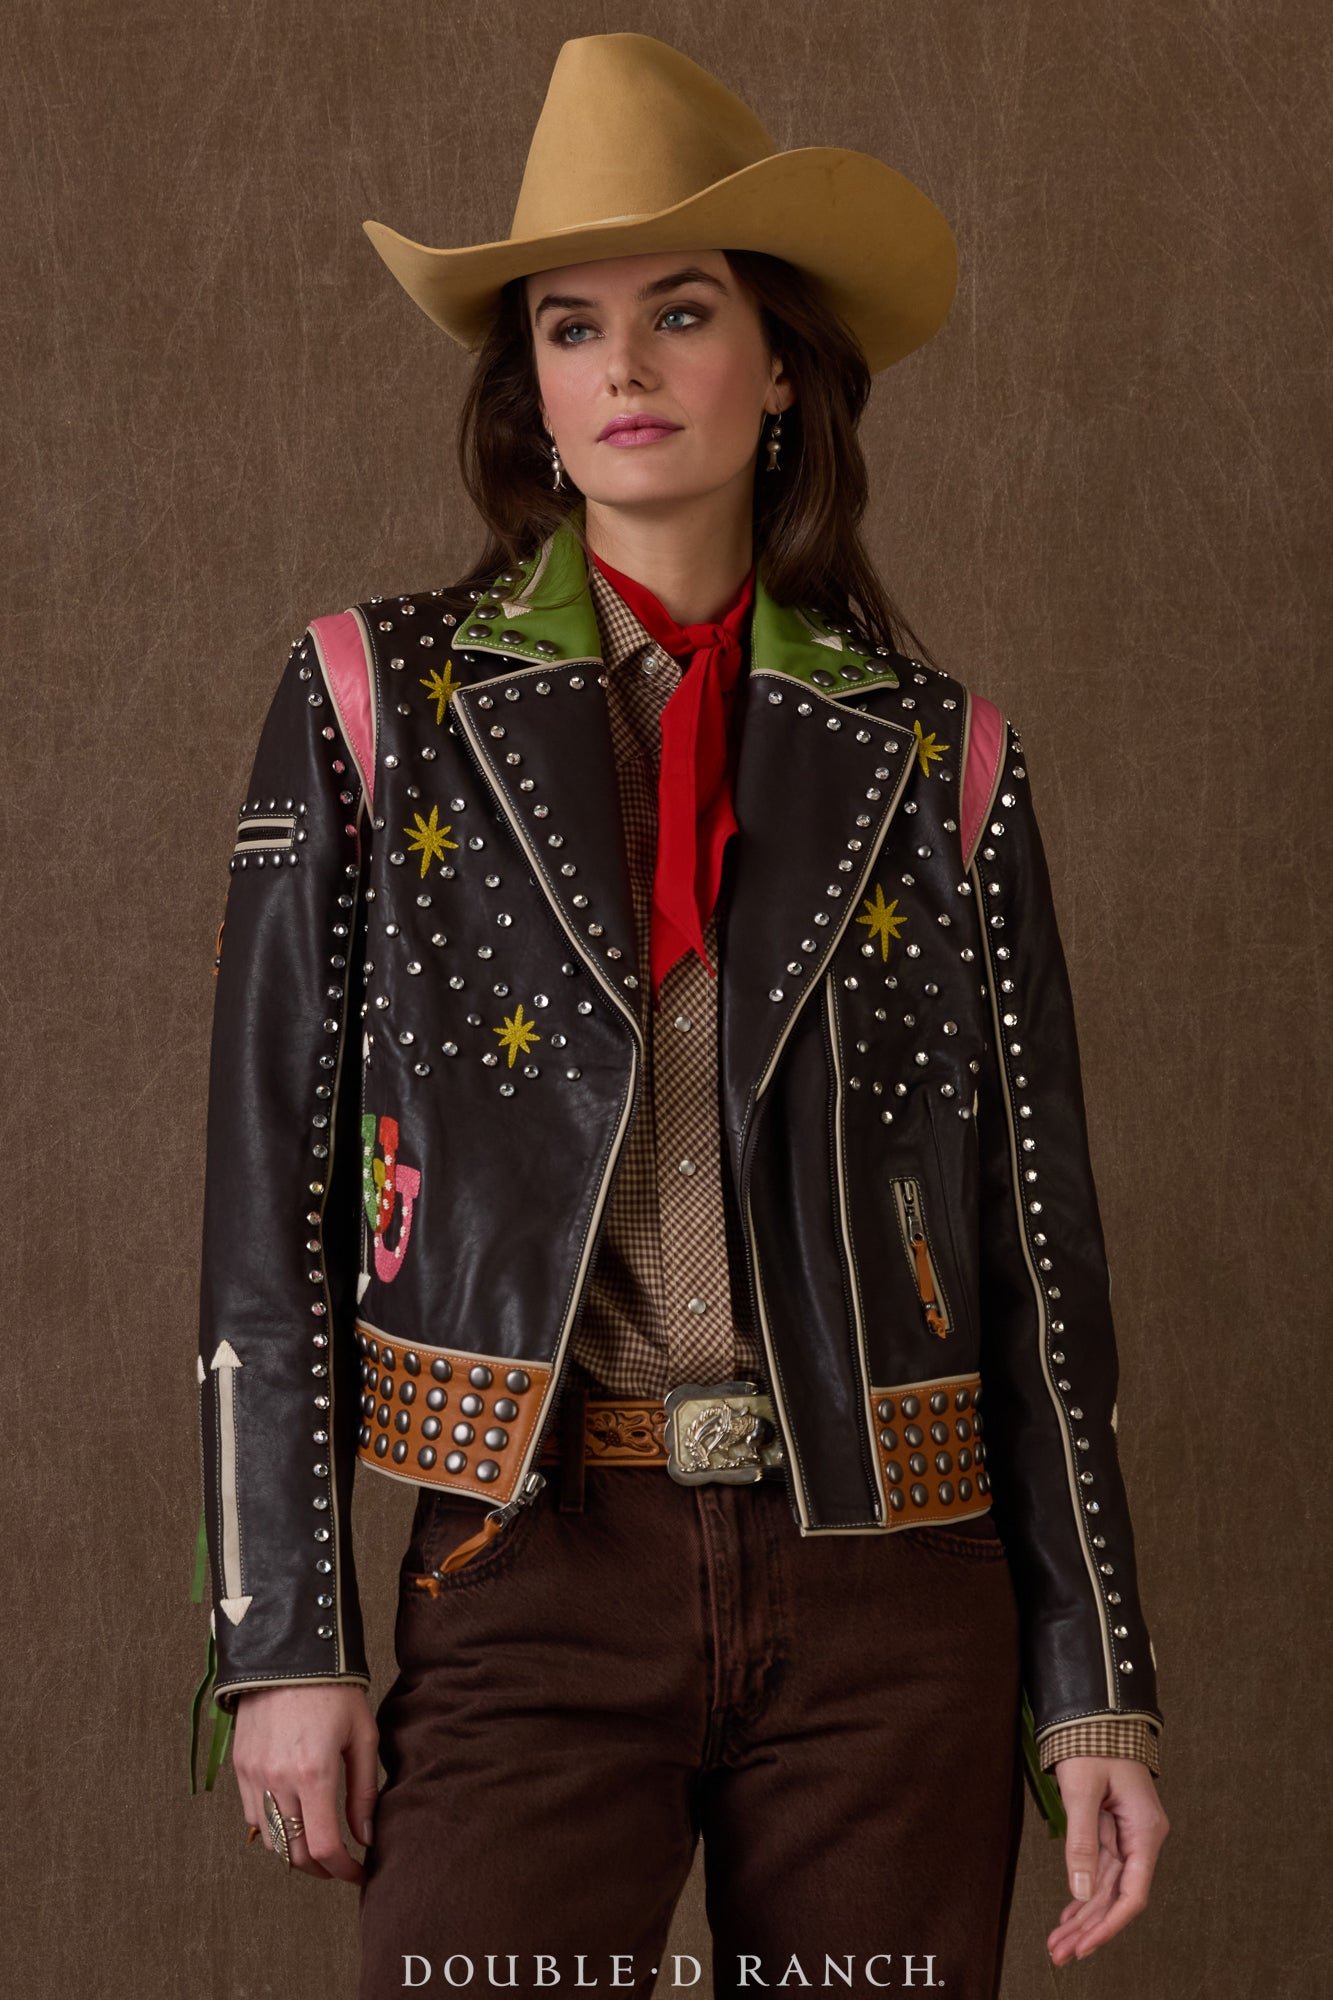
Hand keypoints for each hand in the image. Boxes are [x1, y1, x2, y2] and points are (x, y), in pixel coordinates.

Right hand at [233, 1685, 379, 1883]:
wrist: (288, 1652)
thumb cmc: (335, 1690)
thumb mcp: (362, 1735)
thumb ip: (364, 1791)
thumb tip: (366, 1838)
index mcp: (314, 1773)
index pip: (324, 1847)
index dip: (343, 1870)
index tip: (358, 1872)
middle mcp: (279, 1780)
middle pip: (294, 1854)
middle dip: (320, 1868)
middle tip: (340, 1863)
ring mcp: (254, 1775)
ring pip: (270, 1840)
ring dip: (294, 1850)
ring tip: (317, 1842)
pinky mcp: (239, 1766)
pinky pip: (253, 1816)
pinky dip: (273, 1828)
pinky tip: (293, 1816)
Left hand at [1046, 1757, 1168, 1964]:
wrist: (1097, 1710)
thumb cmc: (1094, 1741)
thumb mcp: (1084, 1789)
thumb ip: (1083, 1841)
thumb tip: (1081, 1892)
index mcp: (1144, 1831)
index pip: (1132, 1894)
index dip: (1108, 1925)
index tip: (1084, 1945)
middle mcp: (1141, 1837)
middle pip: (1117, 1895)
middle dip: (1089, 1927)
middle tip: (1060, 1952)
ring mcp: (1127, 1833)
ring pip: (1106, 1885)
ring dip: (1083, 1914)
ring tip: (1058, 1941)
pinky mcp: (1112, 1826)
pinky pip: (1100, 1868)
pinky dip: (1083, 1890)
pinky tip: (1070, 1913)